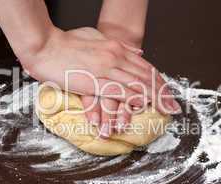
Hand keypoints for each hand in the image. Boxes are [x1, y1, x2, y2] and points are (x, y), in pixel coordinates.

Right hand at [21, 27, 165, 105]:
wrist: (45, 46)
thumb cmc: (66, 42)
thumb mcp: (95, 37)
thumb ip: (117, 45)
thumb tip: (137, 52)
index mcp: (116, 48)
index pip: (145, 66)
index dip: (159, 80)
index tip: (168, 90)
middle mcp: (115, 58)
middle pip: (146, 77)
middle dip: (163, 92)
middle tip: (175, 104)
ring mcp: (106, 69)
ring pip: (138, 85)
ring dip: (156, 98)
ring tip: (167, 109)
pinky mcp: (95, 81)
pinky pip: (120, 92)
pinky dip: (136, 100)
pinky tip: (146, 107)